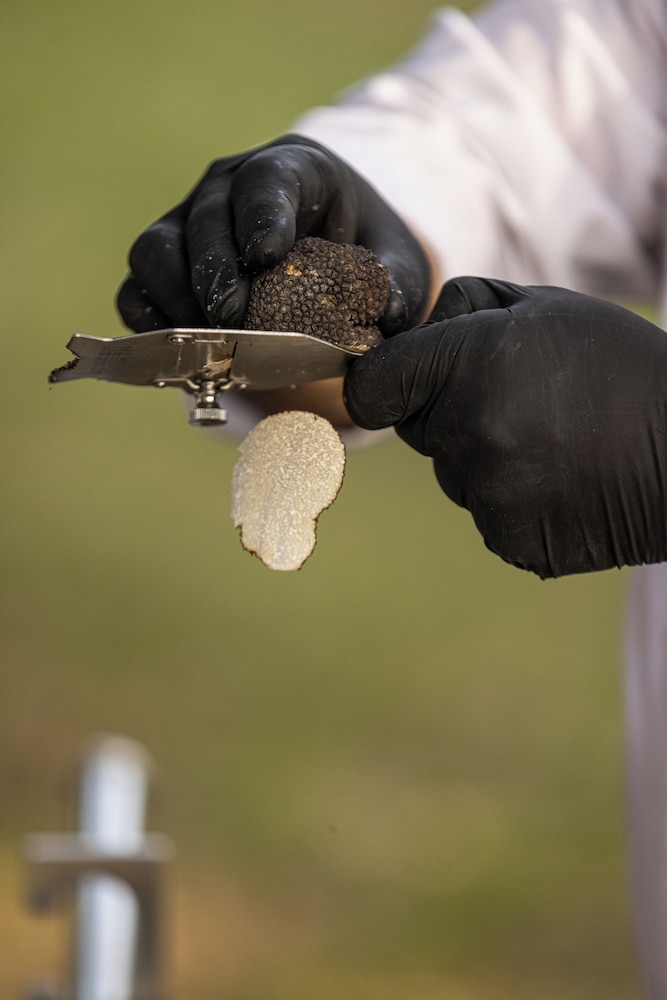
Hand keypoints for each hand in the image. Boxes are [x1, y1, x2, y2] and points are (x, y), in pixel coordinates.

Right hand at [116, 134, 430, 335]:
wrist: (331, 256)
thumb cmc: (362, 250)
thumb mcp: (393, 258)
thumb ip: (395, 280)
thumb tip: (388, 311)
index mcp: (292, 170)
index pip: (265, 180)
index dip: (261, 214)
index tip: (267, 254)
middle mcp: (227, 189)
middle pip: (204, 218)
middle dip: (215, 272)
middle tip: (234, 319)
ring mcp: (188, 224)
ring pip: (156, 250)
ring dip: (176, 298)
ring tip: (208, 342)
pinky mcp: (166, 266)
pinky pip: (137, 289)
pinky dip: (150, 322)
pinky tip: (179, 353)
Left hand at [344, 277, 666, 577]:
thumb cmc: (621, 366)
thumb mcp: (546, 307)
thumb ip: (460, 310)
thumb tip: (403, 333)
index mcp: (470, 366)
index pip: (373, 387)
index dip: (384, 382)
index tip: (399, 383)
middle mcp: (471, 434)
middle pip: (415, 429)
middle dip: (447, 412)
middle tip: (520, 400)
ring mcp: (491, 496)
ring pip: (453, 474)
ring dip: (485, 459)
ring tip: (556, 442)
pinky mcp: (512, 541)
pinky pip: (487, 515)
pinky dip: (514, 501)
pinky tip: (564, 481)